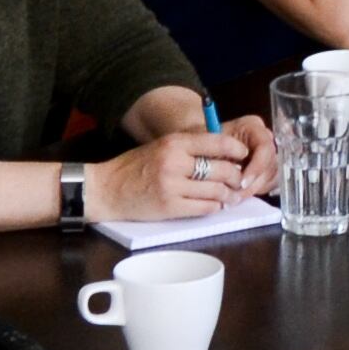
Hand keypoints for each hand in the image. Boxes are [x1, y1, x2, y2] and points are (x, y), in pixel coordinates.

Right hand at [89, 125, 256, 221]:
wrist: (105, 189)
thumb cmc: (134, 167)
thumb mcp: (160, 147)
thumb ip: (189, 148)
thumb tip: (224, 153)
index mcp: (173, 143)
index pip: (217, 141)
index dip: (236, 149)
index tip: (243, 154)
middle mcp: (174, 162)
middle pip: (222, 168)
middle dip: (236, 176)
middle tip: (240, 180)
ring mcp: (172, 186)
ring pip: (216, 190)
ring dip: (228, 194)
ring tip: (231, 195)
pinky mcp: (170, 207)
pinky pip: (204, 208)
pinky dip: (214, 207)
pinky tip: (215, 204)